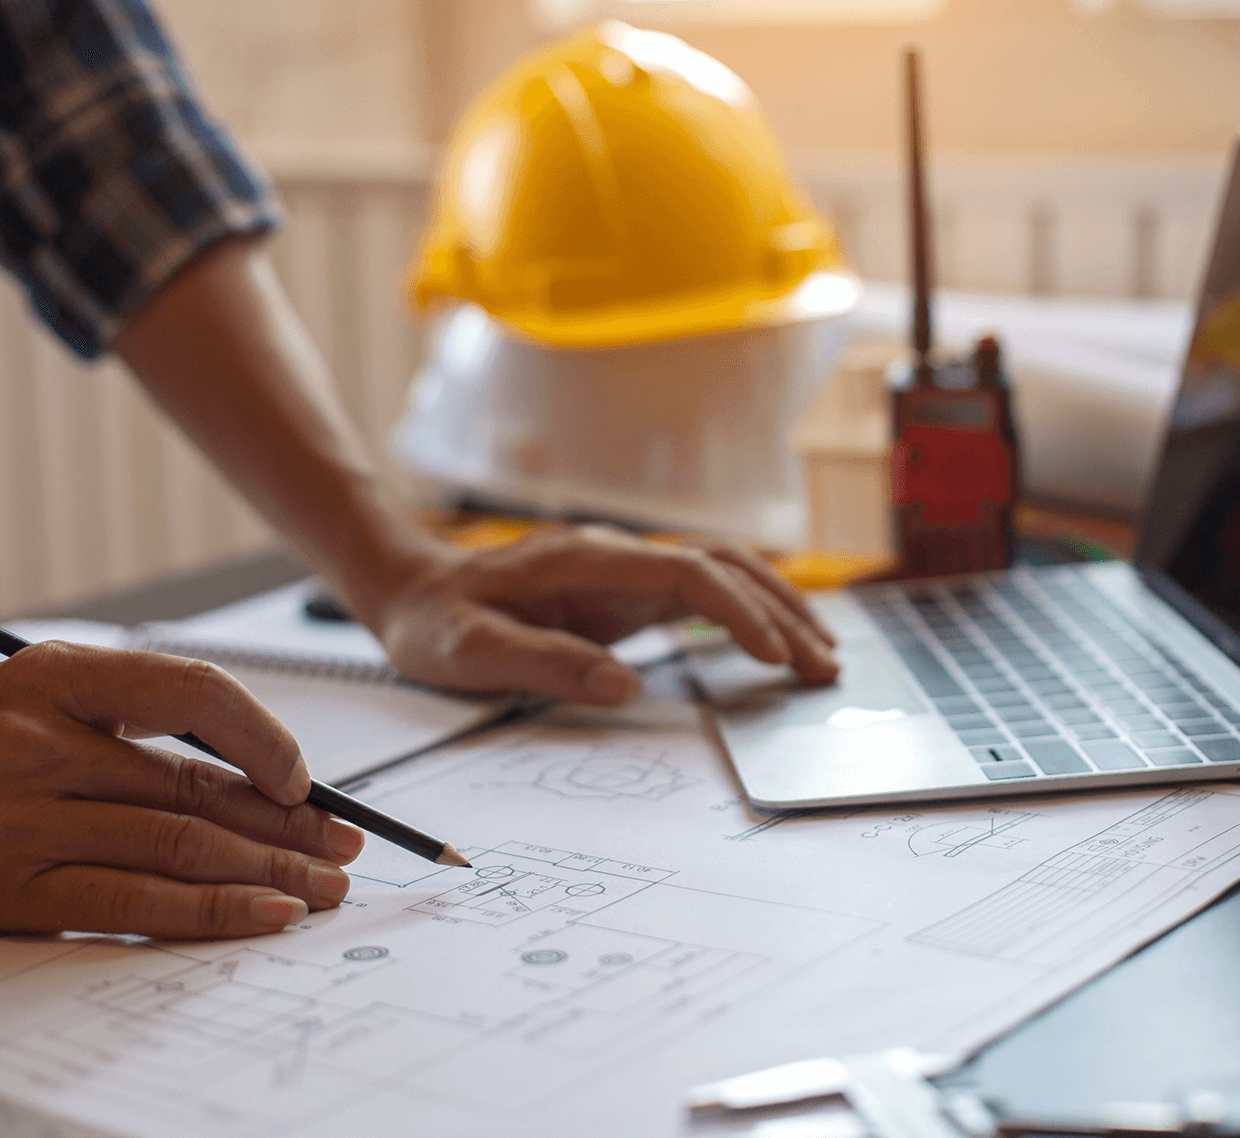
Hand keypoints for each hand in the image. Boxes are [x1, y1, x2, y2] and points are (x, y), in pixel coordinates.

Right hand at [0, 643, 362, 938]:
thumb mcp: (52, 685)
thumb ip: (146, 714)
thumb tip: (270, 775)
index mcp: (59, 676)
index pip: (191, 694)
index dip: (264, 739)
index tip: (305, 781)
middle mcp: (40, 745)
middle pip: (197, 789)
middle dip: (288, 826)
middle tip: (349, 848)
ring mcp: (22, 822)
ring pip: (175, 847)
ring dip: (266, 873)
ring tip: (322, 889)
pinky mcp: (9, 891)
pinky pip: (129, 904)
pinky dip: (207, 912)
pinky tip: (263, 914)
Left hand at [374, 525, 839, 704]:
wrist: (414, 591)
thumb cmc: (436, 621)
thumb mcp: (471, 650)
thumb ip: (544, 662)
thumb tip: (621, 685)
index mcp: (585, 559)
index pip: (684, 572)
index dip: (737, 610)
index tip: (773, 655)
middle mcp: (616, 554)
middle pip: (722, 566)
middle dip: (781, 611)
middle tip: (825, 666)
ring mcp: (626, 570)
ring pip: (722, 573)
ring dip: (776, 609)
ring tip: (821, 657)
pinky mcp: (627, 592)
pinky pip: (703, 595)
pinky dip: (748, 616)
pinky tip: (777, 646)